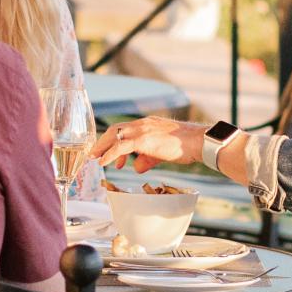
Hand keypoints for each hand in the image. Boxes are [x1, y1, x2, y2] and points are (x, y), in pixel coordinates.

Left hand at [91, 115, 211, 172]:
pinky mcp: (143, 140)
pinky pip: (120, 147)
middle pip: (115, 130)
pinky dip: (109, 154)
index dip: (114, 142)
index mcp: (147, 124)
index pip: (125, 129)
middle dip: (103, 142)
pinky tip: (103, 162)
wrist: (197, 142)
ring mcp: (142, 130)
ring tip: (94, 158)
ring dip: (102, 147)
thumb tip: (136, 167)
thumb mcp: (161, 153)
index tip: (110, 156)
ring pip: (115, 135)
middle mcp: (142, 124)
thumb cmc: (184, 146)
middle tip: (94, 154)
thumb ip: (147, 159)